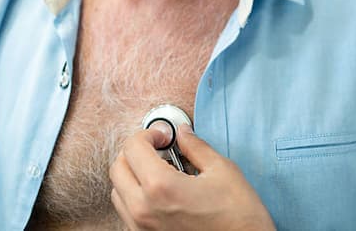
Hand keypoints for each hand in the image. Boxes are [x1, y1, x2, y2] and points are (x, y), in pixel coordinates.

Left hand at [109, 123, 275, 230]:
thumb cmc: (238, 216)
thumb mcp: (222, 170)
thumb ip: (195, 147)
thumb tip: (182, 133)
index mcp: (161, 188)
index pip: (133, 147)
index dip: (148, 134)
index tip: (164, 136)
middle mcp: (144, 210)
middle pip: (118, 168)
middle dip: (135, 151)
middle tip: (159, 148)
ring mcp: (142, 228)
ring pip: (118, 191)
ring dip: (132, 175)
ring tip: (160, 171)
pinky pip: (127, 213)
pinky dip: (136, 196)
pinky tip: (161, 193)